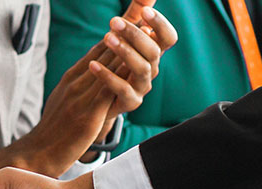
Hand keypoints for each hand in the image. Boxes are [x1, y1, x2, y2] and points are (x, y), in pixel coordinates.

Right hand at [0, 4, 176, 177]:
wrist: (37, 153)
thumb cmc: (53, 130)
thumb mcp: (64, 100)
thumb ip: (79, 85)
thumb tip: (94, 71)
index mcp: (72, 78)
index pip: (99, 49)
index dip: (118, 30)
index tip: (136, 13)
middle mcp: (76, 82)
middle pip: (106, 49)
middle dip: (127, 28)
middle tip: (146, 5)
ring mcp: (80, 97)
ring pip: (109, 66)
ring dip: (129, 46)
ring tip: (147, 29)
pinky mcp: (86, 115)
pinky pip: (107, 91)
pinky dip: (122, 75)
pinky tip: (137, 64)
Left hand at [90, 7, 178, 122]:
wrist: (98, 101)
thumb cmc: (113, 64)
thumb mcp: (124, 37)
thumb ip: (136, 13)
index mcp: (152, 52)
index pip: (168, 38)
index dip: (160, 25)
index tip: (144, 13)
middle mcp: (151, 69)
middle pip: (153, 51)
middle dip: (135, 35)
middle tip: (113, 21)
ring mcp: (142, 87)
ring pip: (142, 69)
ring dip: (125, 51)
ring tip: (106, 38)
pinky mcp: (129, 103)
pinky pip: (122, 89)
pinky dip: (108, 76)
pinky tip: (93, 64)